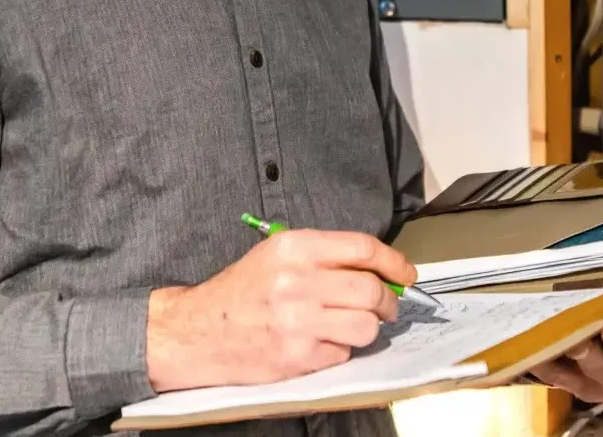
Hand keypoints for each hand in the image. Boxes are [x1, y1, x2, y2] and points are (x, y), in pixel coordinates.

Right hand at [145, 229, 416, 392]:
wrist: (196, 331)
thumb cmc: (241, 292)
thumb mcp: (277, 256)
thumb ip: (326, 258)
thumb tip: (379, 270)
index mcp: (294, 248)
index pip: (363, 248)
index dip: (394, 261)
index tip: (406, 274)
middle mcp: (297, 281)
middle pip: (371, 290)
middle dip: (387, 301)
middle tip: (385, 307)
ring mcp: (298, 321)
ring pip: (365, 326)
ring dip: (366, 328)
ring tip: (347, 326)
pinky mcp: (297, 355)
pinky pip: (342, 353)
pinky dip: (338, 350)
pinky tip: (317, 342)